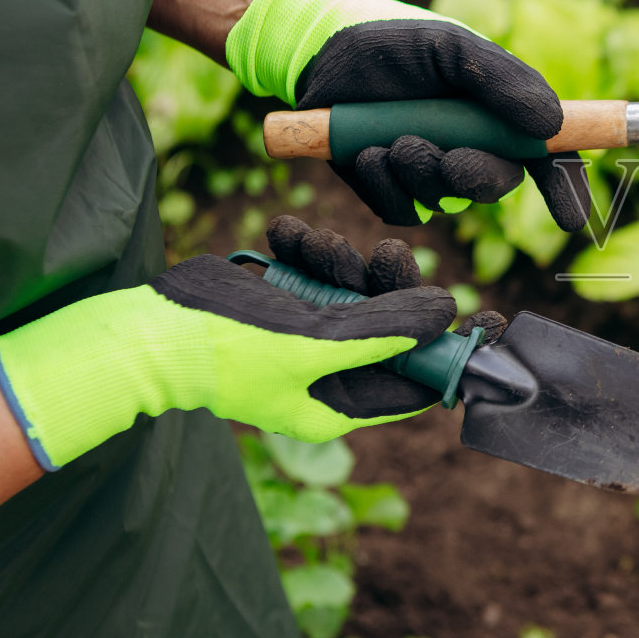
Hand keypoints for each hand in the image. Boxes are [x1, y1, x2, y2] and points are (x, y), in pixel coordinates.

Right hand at [0, 217, 491, 468]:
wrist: (145, 329)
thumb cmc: (228, 348)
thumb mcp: (316, 341)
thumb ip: (386, 329)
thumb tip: (450, 312)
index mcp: (342, 403)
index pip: (421, 383)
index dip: (457, 351)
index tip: (492, 317)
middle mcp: (328, 375)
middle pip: (394, 330)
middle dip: (394, 289)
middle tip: (393, 254)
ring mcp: (303, 339)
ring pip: (355, 294)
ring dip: (343, 261)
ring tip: (319, 245)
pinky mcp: (281, 304)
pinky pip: (315, 275)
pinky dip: (307, 251)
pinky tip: (286, 234)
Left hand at [225, 0, 590, 229]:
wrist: (319, 51)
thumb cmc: (392, 42)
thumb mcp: (451, 47)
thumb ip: (502, 80)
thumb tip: (551, 124)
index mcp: (499, 114)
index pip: (547, 158)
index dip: (565, 189)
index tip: (573, 219)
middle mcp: (471, 147)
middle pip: (496, 185)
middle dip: (475, 178)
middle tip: (449, 159)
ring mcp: (430, 171)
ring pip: (445, 201)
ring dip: (419, 173)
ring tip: (388, 139)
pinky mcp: (390, 190)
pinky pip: (401, 211)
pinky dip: (384, 185)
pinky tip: (364, 152)